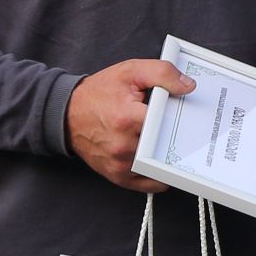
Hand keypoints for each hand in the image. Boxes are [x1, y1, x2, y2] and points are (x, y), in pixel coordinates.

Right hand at [66, 58, 193, 190]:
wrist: (68, 115)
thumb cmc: (98, 94)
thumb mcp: (130, 72)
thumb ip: (162, 73)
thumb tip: (187, 86)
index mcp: (127, 117)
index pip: (166, 121)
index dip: (176, 114)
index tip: (178, 111)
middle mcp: (123, 145)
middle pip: (164, 143)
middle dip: (171, 134)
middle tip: (170, 125)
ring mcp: (121, 164)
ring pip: (159, 164)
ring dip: (164, 153)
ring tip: (160, 139)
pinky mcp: (118, 176)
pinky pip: (149, 183)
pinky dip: (158, 173)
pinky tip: (158, 159)